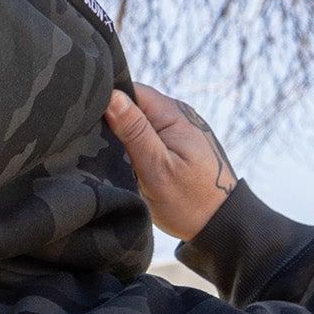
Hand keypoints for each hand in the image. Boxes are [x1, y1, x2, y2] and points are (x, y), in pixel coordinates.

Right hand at [104, 84, 234, 240]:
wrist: (220, 224)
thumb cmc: (189, 202)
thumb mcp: (156, 169)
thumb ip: (134, 132)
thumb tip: (112, 97)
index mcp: (172, 113)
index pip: (131, 90)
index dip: (108, 102)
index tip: (92, 125)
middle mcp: (178, 113)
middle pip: (134, 105)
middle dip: (115, 122)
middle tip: (100, 148)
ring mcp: (179, 128)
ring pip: (140, 122)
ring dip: (125, 137)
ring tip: (115, 158)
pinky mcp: (177, 144)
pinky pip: (150, 136)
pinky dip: (137, 147)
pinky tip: (131, 163)